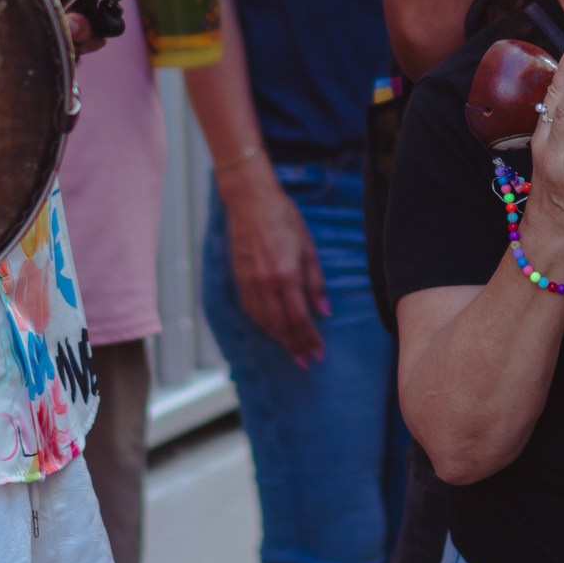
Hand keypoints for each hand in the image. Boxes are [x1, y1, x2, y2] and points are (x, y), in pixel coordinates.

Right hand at [226, 166, 327, 365]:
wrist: (251, 201)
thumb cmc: (284, 218)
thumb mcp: (308, 247)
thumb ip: (316, 282)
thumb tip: (325, 311)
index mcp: (286, 274)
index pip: (300, 318)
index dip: (310, 338)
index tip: (318, 352)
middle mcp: (265, 283)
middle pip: (281, 325)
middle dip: (294, 346)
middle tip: (306, 361)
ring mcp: (249, 282)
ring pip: (264, 321)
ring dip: (278, 339)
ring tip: (291, 351)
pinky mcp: (239, 278)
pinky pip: (251, 309)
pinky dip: (263, 324)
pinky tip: (271, 330)